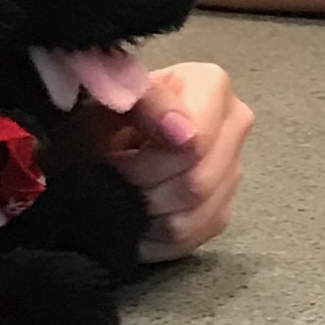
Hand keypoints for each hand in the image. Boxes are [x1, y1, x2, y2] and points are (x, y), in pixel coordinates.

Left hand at [80, 58, 252, 259]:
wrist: (90, 144)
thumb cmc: (97, 117)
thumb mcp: (107, 101)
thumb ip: (147, 103)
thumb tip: (184, 136)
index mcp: (211, 86)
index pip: (197, 143)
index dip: (149, 159)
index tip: (112, 157)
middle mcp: (234, 125)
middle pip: (198, 182)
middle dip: (144, 187)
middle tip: (111, 178)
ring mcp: (232, 171)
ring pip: (195, 215)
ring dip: (145, 212)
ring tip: (119, 193)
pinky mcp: (220, 210)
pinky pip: (191, 238)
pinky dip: (152, 235)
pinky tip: (132, 214)